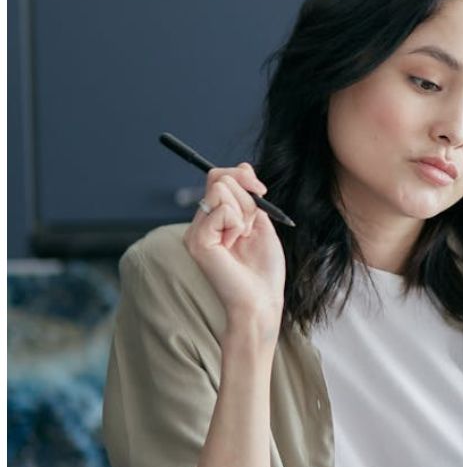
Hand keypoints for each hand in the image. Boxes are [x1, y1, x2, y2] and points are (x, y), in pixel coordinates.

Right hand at [183, 163, 284, 339]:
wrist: (261, 300)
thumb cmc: (263, 269)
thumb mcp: (261, 224)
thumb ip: (250, 196)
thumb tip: (244, 166)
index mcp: (214, 218)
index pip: (219, 177)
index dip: (242, 176)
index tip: (261, 190)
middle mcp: (200, 222)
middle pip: (221, 178)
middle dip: (247, 198)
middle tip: (251, 228)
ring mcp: (195, 231)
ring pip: (222, 190)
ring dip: (244, 213)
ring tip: (242, 239)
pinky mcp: (197, 239)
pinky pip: (223, 209)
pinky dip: (238, 224)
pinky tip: (235, 245)